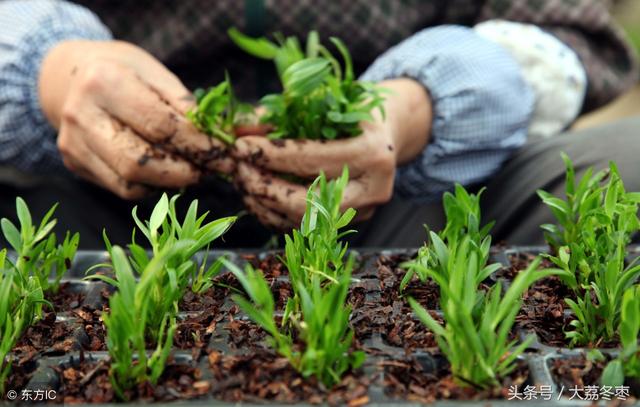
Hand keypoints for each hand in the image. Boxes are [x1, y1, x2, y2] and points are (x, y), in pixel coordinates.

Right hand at [39, 40, 232, 198]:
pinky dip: (151, 187)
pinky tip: (166, 173)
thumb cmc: (124, 71)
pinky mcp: (74, 162)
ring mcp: (73, 142)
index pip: (160, 125)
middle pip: (140, 162)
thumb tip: (221, 137)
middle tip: (211, 170)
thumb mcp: (156, 73)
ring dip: (170, 183)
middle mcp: (82, 114)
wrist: (70, 77)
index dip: (197, 145)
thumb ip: (185, 106)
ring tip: (193, 171)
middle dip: (184, 172)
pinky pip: (121, 188)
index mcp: (105, 82)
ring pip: (129, 182)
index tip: (224, 153)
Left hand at [232, 78, 432, 228]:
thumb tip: (237, 129)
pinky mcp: (351, 222)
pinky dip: (276, 214)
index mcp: (373, 153)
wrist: (389, 131)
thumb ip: (280, 114)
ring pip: (304, 220)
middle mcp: (374, 188)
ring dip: (265, 203)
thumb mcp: (324, 100)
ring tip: (242, 180)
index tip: (240, 146)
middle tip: (237, 169)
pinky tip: (257, 195)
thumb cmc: (354, 109)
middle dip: (265, 187)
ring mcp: (364, 210)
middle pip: (309, 200)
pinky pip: (305, 227)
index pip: (313, 159)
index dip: (271, 155)